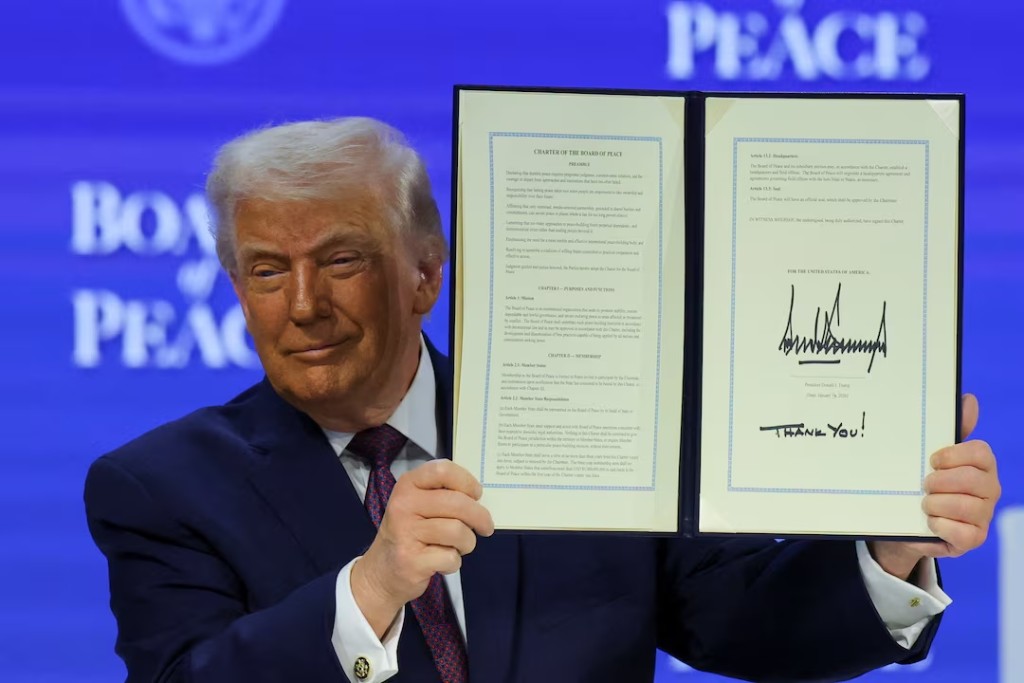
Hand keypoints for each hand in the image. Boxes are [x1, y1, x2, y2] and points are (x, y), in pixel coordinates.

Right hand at [350, 459, 493, 636]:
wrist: (382, 571)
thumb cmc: (410, 533)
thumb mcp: (419, 504)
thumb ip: (444, 494)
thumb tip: (478, 496)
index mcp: (408, 485)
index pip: (443, 470)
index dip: (467, 481)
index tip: (476, 494)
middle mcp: (403, 505)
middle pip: (458, 503)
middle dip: (480, 517)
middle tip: (485, 526)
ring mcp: (405, 532)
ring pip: (458, 531)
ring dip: (467, 543)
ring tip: (458, 546)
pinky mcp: (410, 560)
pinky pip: (450, 557)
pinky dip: (454, 562)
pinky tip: (442, 562)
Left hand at [870, 393, 1001, 579]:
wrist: (908, 520)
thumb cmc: (925, 482)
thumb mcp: (932, 456)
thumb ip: (951, 430)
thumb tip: (969, 399)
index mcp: (982, 465)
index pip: (980, 453)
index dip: (953, 456)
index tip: (932, 460)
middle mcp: (989, 489)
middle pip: (971, 479)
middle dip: (940, 481)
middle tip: (924, 484)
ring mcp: (984, 515)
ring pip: (965, 506)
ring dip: (936, 504)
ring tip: (924, 504)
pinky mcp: (974, 539)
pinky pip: (962, 532)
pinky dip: (940, 525)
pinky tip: (930, 522)